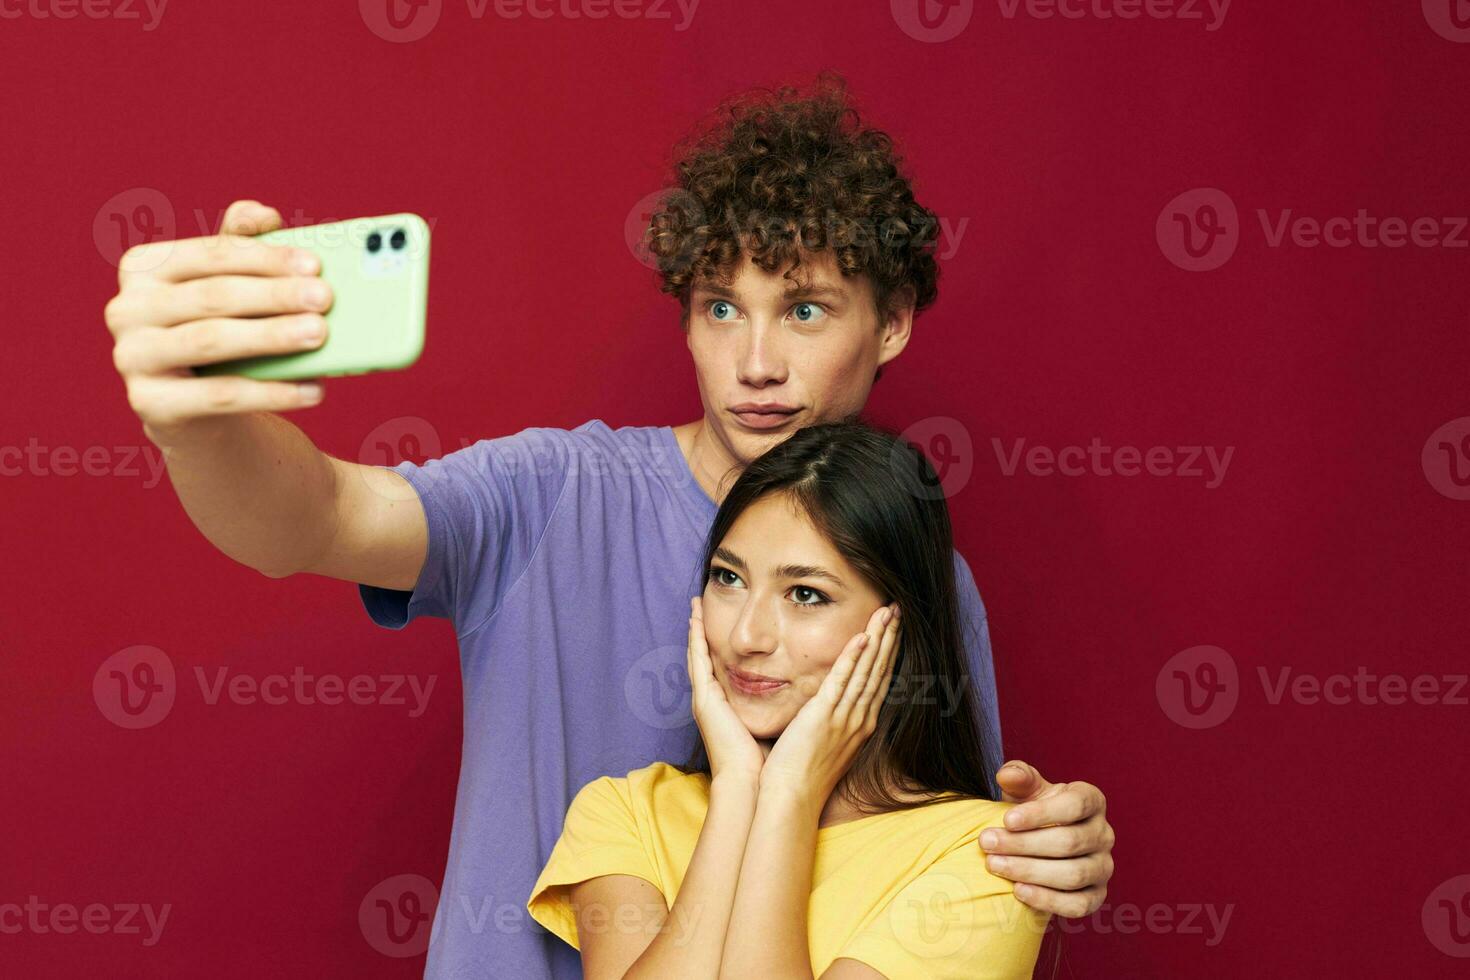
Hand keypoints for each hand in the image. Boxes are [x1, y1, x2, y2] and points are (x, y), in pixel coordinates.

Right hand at [104, 199, 333, 444]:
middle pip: (212, 296)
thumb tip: (264, 212)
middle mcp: (126, 309)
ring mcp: (131, 357)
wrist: (196, 407)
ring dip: (272, 336)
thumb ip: (241, 244)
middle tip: (325, 298)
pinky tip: (313, 390)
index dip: (266, 257)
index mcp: (143, 267)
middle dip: (274, 295)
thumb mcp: (226, 285)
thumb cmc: (217, 329)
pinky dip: (272, 392)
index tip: (315, 264)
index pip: (211, 254)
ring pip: (210, 340)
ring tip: (319, 334)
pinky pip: (220, 395)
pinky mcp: (150, 403)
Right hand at [686, 596, 764, 782]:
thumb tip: (802, 695)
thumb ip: (779, 709)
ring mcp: (705, 699)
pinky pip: (697, 661)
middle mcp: (712, 700)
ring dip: (696, 627)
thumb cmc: (767, 763)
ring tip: (694, 603)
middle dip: (702, 630)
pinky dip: (694, 639)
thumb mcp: (773, 726)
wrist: (752, 785)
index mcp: (728, 707)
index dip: (720, 643)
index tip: (724, 622)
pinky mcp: (705, 700)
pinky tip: (694, 619)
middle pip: (705, 656)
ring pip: (698, 654)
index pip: (722, 666)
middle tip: (699, 603)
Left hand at [758, 603, 900, 806]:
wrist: (792, 799)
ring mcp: (844, 718)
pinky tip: (861, 637)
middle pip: (879, 670)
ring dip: (878, 638)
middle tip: (897, 609)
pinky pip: (842, 681)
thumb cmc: (802, 775)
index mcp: (860, 724)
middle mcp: (859, 719)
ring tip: (887, 612)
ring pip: (866, 670)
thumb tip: (830, 704)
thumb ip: (832, 721)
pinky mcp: (824, 716)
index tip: (893, 628)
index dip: (887, 651)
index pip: (879, 680)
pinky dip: (853, 658)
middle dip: (890, 637)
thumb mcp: (826, 744)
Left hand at [979, 760, 1114, 916]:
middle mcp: (1103, 834)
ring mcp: (1103, 867)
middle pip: (1069, 842)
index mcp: (1091, 801)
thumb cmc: (1031, 812)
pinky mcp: (1096, 896)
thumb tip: (1007, 774)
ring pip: (1073, 874)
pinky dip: (1047, 900)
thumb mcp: (1025, 790)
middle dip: (1023, 844)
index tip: (1006, 819)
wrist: (1037, 846)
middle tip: (987, 842)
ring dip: (1029, 871)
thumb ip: (1018, 777)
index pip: (1075, 805)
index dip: (1041, 813)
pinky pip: (1078, 905)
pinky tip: (1017, 891)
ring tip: (994, 865)